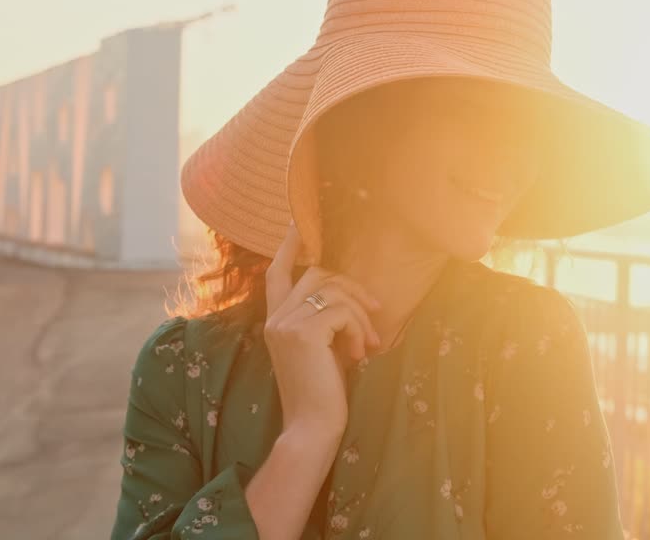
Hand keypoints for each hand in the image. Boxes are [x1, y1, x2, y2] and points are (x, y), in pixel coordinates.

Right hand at [264, 221, 381, 436]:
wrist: (312, 426)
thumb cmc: (322, 393)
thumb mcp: (321, 347)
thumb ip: (324, 318)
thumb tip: (352, 294)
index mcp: (275, 320)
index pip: (276, 272)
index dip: (287, 246)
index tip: (296, 222)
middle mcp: (275, 317)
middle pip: (318, 274)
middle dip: (352, 287)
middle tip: (374, 312)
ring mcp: (286, 322)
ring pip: (335, 291)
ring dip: (360, 315)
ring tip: (368, 344)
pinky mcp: (303, 331)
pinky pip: (343, 311)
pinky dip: (358, 330)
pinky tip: (358, 354)